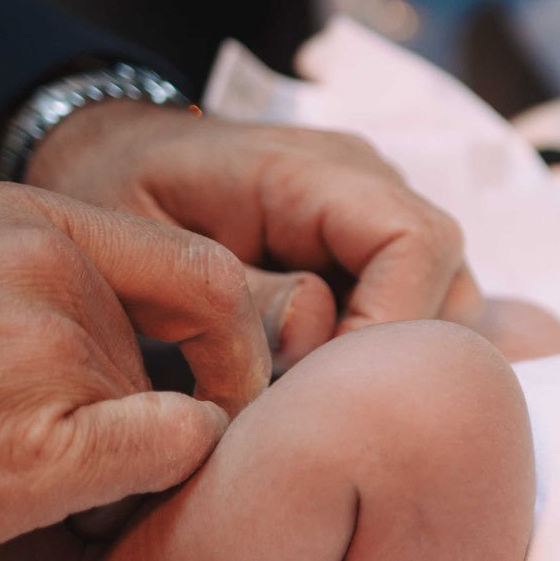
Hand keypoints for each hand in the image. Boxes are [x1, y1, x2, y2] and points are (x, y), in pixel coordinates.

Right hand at [0, 183, 265, 560]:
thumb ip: (34, 287)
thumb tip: (136, 349)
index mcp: (24, 222)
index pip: (199, 269)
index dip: (233, 339)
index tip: (224, 389)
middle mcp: (46, 271)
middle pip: (177, 358)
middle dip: (146, 420)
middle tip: (66, 462)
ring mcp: (42, 352)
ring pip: (169, 420)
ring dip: (118, 468)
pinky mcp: (35, 447)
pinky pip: (168, 456)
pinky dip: (147, 489)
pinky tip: (65, 507)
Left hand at [27, 102, 478, 368]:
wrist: (110, 153)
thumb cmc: (119, 192)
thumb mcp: (151, 247)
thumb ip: (238, 293)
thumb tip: (318, 332)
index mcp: (312, 170)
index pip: (417, 243)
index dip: (394, 324)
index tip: (333, 390)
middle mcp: (368, 185)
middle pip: (449, 283)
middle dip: (399, 359)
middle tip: (319, 407)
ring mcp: (378, 218)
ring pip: (446, 307)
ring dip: (393, 363)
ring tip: (316, 396)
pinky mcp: (373, 252)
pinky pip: (417, 310)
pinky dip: (383, 357)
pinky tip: (326, 382)